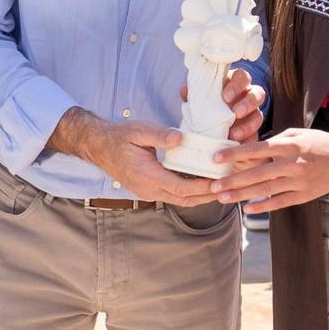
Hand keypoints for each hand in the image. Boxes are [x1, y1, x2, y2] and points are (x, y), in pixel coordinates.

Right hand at [61, 111, 217, 206]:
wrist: (99, 146)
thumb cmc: (119, 137)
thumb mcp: (138, 130)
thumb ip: (159, 135)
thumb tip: (180, 139)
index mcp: (147, 176)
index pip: (181, 187)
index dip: (202, 187)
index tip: (220, 182)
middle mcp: (149, 189)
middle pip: (185, 199)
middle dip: (208, 195)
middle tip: (229, 187)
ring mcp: (149, 192)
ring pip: (180, 199)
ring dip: (201, 196)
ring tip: (222, 187)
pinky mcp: (150, 190)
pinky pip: (174, 195)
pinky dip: (191, 192)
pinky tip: (204, 183)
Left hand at [179, 68, 265, 142]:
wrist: (205, 135)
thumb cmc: (203, 112)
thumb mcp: (196, 103)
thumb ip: (192, 96)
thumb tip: (185, 91)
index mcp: (234, 85)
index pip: (242, 77)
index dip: (237, 85)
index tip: (225, 97)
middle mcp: (247, 98)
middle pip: (258, 94)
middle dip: (248, 103)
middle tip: (235, 113)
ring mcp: (252, 116)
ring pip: (259, 116)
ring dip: (249, 125)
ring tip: (234, 135)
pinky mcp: (253, 134)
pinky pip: (256, 136)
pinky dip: (248, 141)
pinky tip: (236, 145)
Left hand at [212, 128, 328, 213]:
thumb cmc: (319, 143)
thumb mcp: (297, 134)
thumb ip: (275, 141)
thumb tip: (252, 149)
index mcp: (288, 145)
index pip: (256, 149)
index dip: (234, 153)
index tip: (216, 158)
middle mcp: (291, 164)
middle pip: (256, 173)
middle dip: (232, 180)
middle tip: (213, 186)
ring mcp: (298, 181)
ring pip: (264, 190)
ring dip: (242, 195)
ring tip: (223, 198)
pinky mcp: (303, 195)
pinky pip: (279, 202)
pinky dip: (263, 206)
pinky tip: (248, 209)